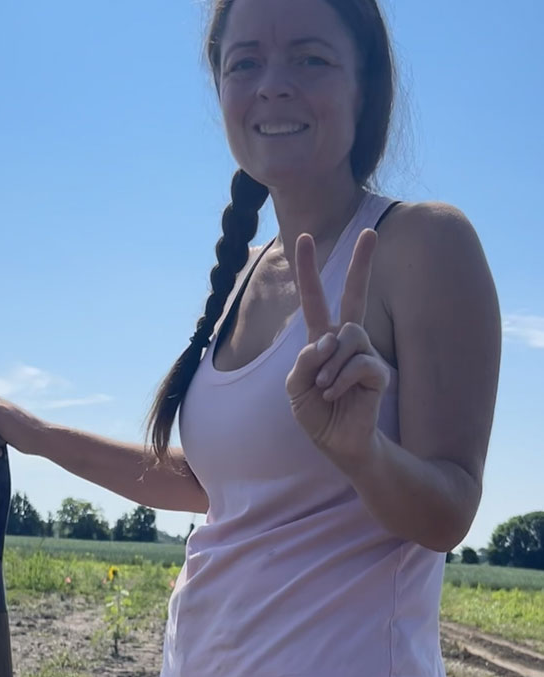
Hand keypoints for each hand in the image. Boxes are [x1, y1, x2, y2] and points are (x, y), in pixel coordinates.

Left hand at [285, 229, 390, 465]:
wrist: (341, 444)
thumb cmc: (317, 415)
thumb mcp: (296, 389)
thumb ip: (304, 363)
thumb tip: (326, 341)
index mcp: (322, 339)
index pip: (314, 299)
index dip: (308, 270)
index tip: (305, 239)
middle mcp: (345, 341)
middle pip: (356, 295)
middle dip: (362, 263)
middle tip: (370, 232)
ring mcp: (365, 354)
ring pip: (349, 334)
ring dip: (330, 364)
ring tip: (326, 389)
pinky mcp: (379, 372)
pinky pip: (359, 362)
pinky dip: (341, 379)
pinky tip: (336, 395)